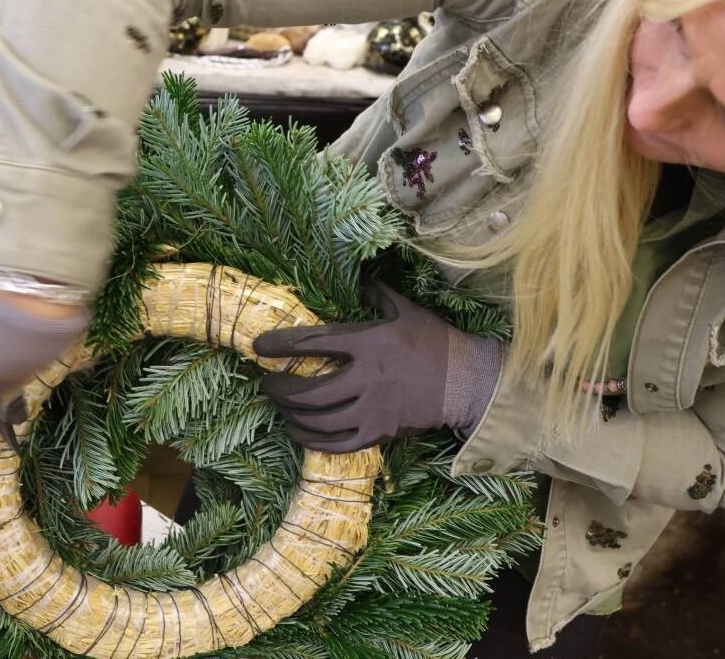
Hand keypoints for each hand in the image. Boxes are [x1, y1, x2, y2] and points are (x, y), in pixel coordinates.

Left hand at [253, 282, 501, 452]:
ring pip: (319, 420)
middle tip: (266, 384)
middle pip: (308, 391)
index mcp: (369, 344)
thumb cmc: (436, 342)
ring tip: (279, 408)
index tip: (258, 347)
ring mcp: (372, 409)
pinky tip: (298, 433)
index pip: (313, 344)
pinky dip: (312, 440)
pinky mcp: (379, 432)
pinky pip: (337, 443)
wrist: (466, 382)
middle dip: (279, 390)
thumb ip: (379, 295)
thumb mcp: (408, 311)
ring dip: (291, 415)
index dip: (280, 346)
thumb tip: (363, 281)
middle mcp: (365, 378)